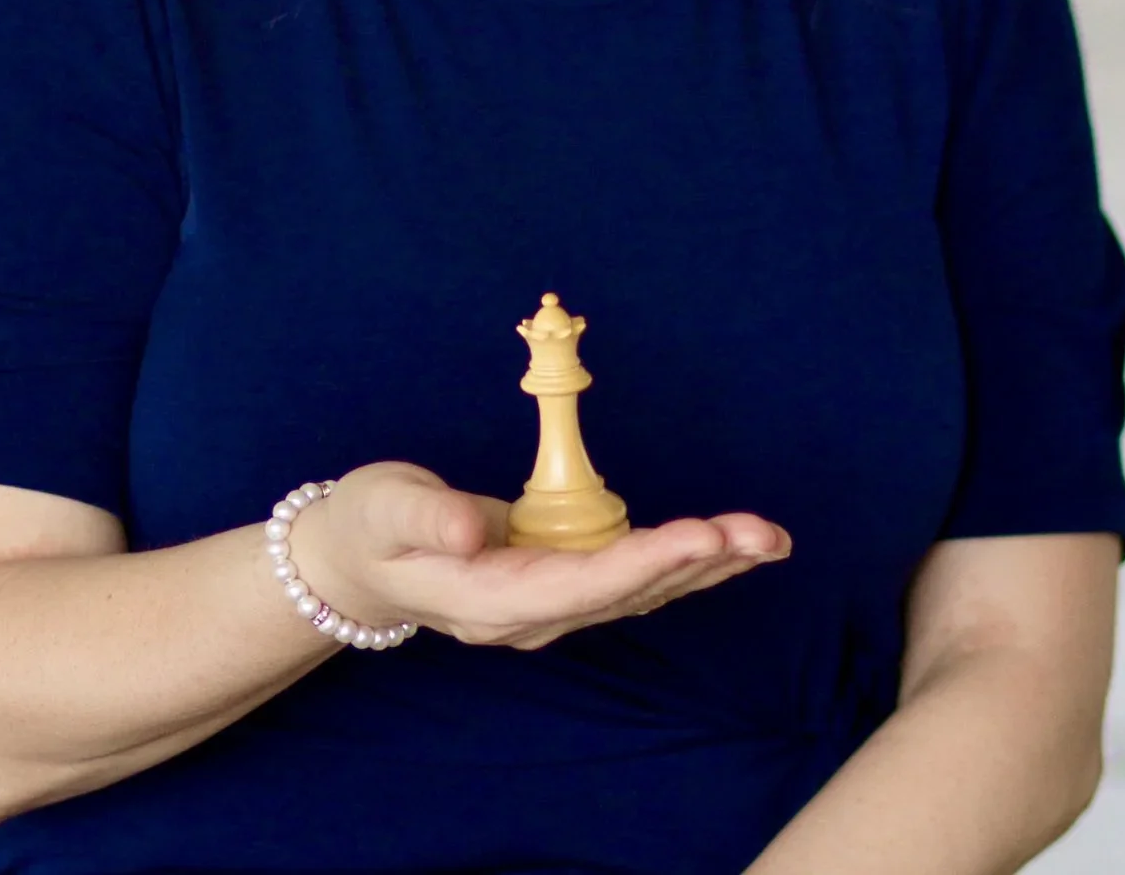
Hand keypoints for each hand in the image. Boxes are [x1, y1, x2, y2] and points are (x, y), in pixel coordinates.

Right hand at [285, 461, 790, 651]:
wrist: (356, 561)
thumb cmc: (366, 524)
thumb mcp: (381, 508)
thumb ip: (426, 518)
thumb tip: (471, 532)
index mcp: (487, 600)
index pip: (579, 585)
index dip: (644, 563)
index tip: (701, 535)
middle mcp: (530, 616)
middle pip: (626, 595)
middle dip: (698, 564)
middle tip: (762, 534)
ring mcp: (547, 606)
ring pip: (639, 592)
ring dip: (706, 566)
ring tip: (767, 538)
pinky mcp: (559, 584)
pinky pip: (631, 578)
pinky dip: (682, 560)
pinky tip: (725, 545)